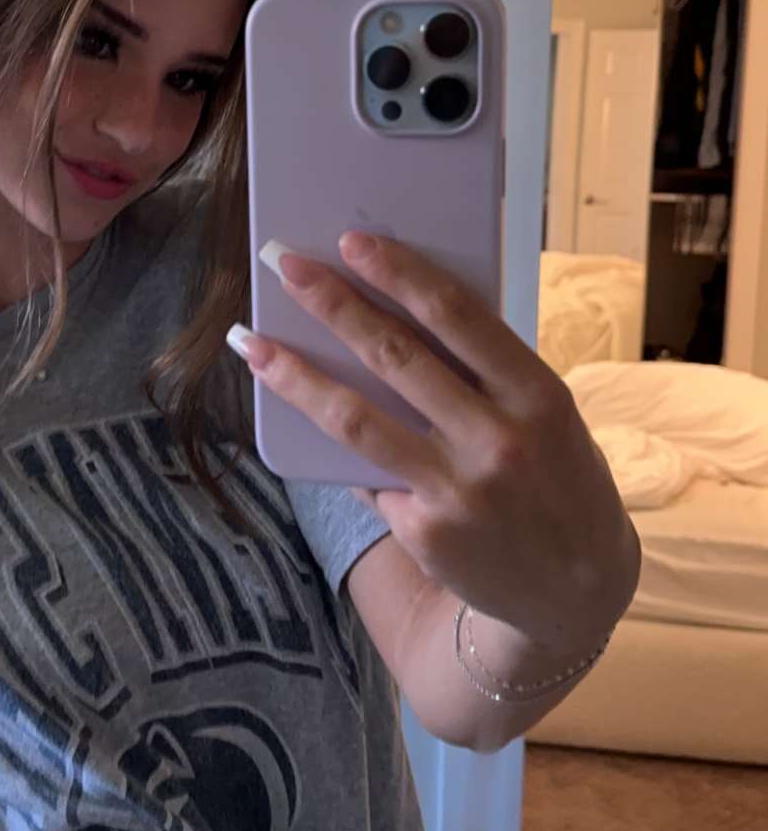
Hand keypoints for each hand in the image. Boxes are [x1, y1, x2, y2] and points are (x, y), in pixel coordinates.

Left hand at [234, 232, 639, 656]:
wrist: (577, 588)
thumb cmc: (557, 478)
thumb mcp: (546, 417)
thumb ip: (486, 374)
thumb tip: (391, 319)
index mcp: (537, 394)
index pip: (457, 317)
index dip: (398, 274)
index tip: (351, 242)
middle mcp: (498, 440)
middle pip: (395, 357)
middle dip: (331, 304)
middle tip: (283, 266)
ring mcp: (457, 490)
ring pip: (356, 419)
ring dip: (296, 375)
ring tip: (252, 342)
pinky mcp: (425, 531)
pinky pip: (367, 475)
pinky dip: (336, 448)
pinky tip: (302, 422)